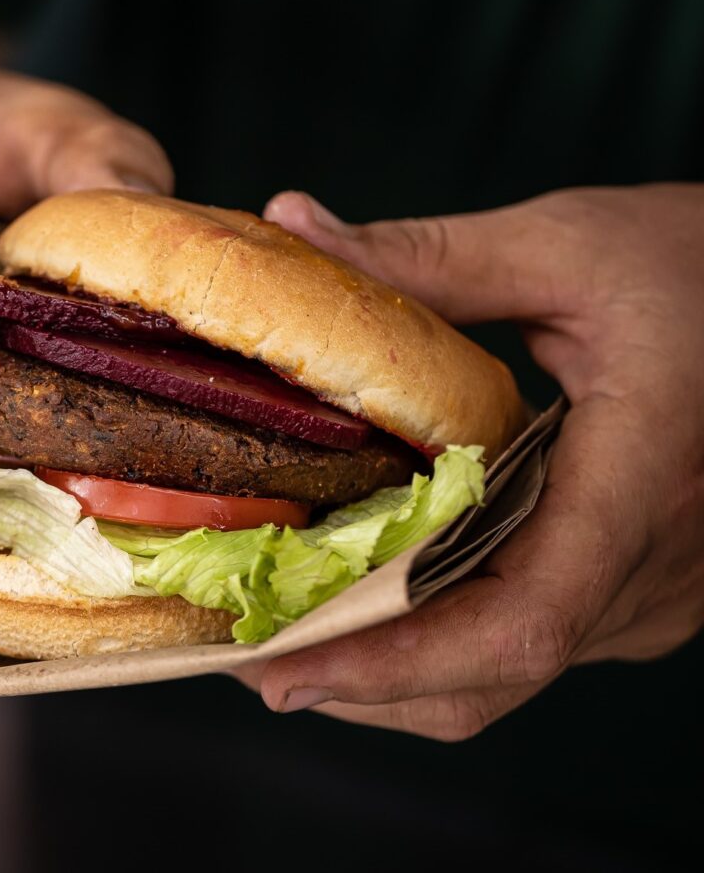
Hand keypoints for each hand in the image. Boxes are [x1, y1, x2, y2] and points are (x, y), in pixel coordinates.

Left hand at [233, 185, 703, 738]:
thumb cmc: (703, 263)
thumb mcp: (566, 246)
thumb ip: (426, 256)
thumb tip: (292, 225)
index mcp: (638, 482)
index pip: (517, 623)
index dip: (391, 663)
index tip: (280, 668)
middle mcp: (653, 569)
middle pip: (492, 672)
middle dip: (361, 679)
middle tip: (247, 655)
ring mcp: (653, 593)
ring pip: (507, 673)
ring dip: (393, 670)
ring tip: (286, 634)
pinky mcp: (639, 587)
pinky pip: (528, 641)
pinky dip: (438, 639)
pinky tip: (368, 600)